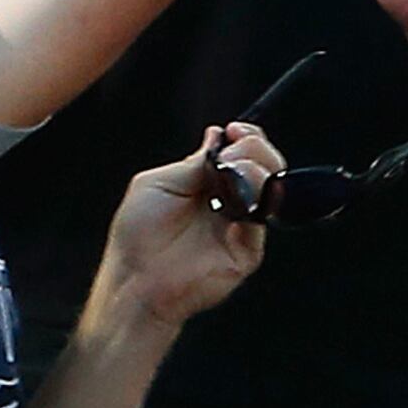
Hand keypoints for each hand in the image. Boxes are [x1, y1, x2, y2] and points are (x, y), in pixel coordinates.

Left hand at [91, 124, 275, 329]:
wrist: (136, 277)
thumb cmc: (137, 233)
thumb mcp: (158, 182)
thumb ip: (193, 162)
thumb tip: (217, 136)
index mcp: (206, 185)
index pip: (241, 155)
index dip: (246, 138)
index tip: (236, 130)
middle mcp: (227, 203)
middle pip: (264, 167)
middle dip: (255, 148)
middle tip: (235, 150)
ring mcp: (239, 227)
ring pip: (272, 189)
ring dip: (257, 168)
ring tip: (234, 168)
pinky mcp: (247, 251)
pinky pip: (263, 220)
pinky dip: (256, 198)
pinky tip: (235, 194)